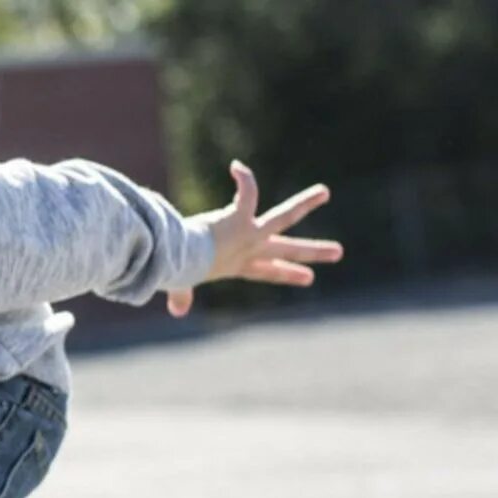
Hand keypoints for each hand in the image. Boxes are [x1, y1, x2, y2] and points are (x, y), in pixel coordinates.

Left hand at [167, 161, 344, 317]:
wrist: (182, 260)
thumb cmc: (180, 270)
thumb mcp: (182, 283)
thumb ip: (180, 295)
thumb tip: (176, 311)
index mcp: (237, 266)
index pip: (267, 272)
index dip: (286, 274)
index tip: (308, 278)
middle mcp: (250, 250)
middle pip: (287, 250)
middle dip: (313, 251)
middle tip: (339, 252)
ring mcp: (250, 234)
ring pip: (285, 217)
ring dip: (305, 203)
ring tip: (324, 191)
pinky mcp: (243, 218)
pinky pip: (250, 192)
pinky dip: (245, 179)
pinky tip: (236, 166)